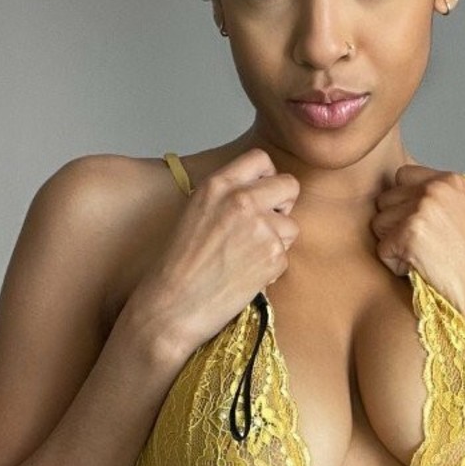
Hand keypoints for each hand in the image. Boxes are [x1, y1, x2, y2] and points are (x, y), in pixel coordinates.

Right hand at [128, 148, 299, 355]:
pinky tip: (245, 277)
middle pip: (289, 185)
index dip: (267, 177)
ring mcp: (261, 228)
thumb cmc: (178, 266)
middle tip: (264, 227)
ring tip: (246, 259)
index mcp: (218, 185)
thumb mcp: (196, 213)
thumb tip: (260, 192)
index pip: (261, 159)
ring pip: (292, 226)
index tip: (260, 195)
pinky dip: (271, 269)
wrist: (172, 306)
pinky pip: (286, 256)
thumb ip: (226, 197)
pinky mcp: (273, 256)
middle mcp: (242, 200)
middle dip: (283, 205)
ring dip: (277, 243)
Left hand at [370, 165, 464, 331]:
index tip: (421, 227)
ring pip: (379, 224)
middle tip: (425, 248)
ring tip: (426, 259)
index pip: (402, 176)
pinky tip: (424, 271)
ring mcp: (422, 208)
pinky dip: (397, 266)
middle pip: (386, 200)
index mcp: (451, 180)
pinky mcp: (410, 233)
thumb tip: (400, 199)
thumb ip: (438, 200)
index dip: (404, 204)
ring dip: (395, 247)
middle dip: (396, 226)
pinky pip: (383, 250)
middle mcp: (436, 187)